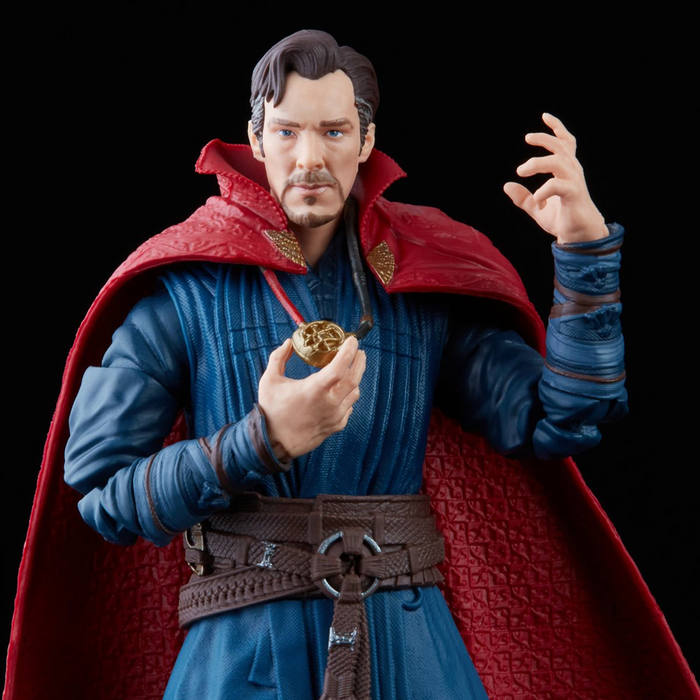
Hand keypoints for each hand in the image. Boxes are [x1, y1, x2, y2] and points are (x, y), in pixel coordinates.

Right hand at [257, 336, 365, 459]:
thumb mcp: (269, 380)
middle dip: (359, 362)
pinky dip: (348, 396)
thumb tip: (288, 343)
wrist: (274, 443)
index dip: (349, 351)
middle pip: (354, 379)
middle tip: (358, 351)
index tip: (352, 341)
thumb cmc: (271, 411)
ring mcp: (335, 416)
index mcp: (314, 389)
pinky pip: (349, 407)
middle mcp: (329, 403)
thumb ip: (278, 358)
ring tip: (351, 369)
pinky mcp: (336, 426)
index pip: (340, 367)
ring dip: (355, 379)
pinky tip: (342, 391)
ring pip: (354, 393)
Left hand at [503, 113, 607, 242]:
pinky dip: (542, 191)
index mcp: (567, 171)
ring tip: (521, 170)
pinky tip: (537, 201)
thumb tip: (506, 185)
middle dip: (544, 138)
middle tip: (527, 138)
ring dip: (538, 162)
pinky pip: (556, 185)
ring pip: (558, 161)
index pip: (566, 143)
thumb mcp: (537, 208)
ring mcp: (574, 182)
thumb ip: (523, 198)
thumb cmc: (562, 219)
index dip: (557, 128)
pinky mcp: (573, 194)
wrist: (578, 236)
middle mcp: (573, 172)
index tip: (545, 116)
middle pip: (561, 146)